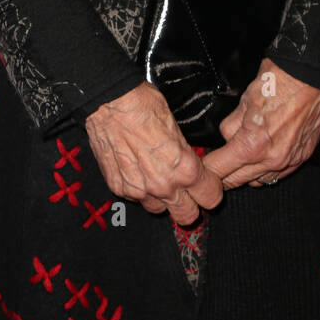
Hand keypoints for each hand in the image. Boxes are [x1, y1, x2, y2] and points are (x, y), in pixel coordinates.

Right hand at [85, 80, 223, 226]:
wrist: (109, 102)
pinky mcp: (119, 188)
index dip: (210, 188)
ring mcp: (139, 190)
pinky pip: (135, 198)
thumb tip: (189, 163)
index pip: (211, 198)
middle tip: (186, 191)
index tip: (206, 182)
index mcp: (184, 169)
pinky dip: (138, 188)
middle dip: (190, 204)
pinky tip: (136, 168)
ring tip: (156, 175)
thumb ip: (185, 155)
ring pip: (159, 209)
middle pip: (187, 216)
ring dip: (161, 198)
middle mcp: (163, 186)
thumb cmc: (142, 106)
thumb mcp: (176, 126)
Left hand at [202, 58, 319, 187]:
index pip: (219, 169)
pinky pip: (279, 173)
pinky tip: (264, 154)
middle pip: (236, 180)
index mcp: (252, 145)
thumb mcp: (243, 101)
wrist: (310, 76)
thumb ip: (231, 126)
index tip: (202, 167)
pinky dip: (268, 168)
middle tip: (217, 164)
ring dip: (247, 172)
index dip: (206, 168)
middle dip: (223, 174)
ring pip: (258, 181)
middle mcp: (271, 159)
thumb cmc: (279, 82)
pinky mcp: (302, 157)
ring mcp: (288, 161)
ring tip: (242, 156)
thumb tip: (226, 138)